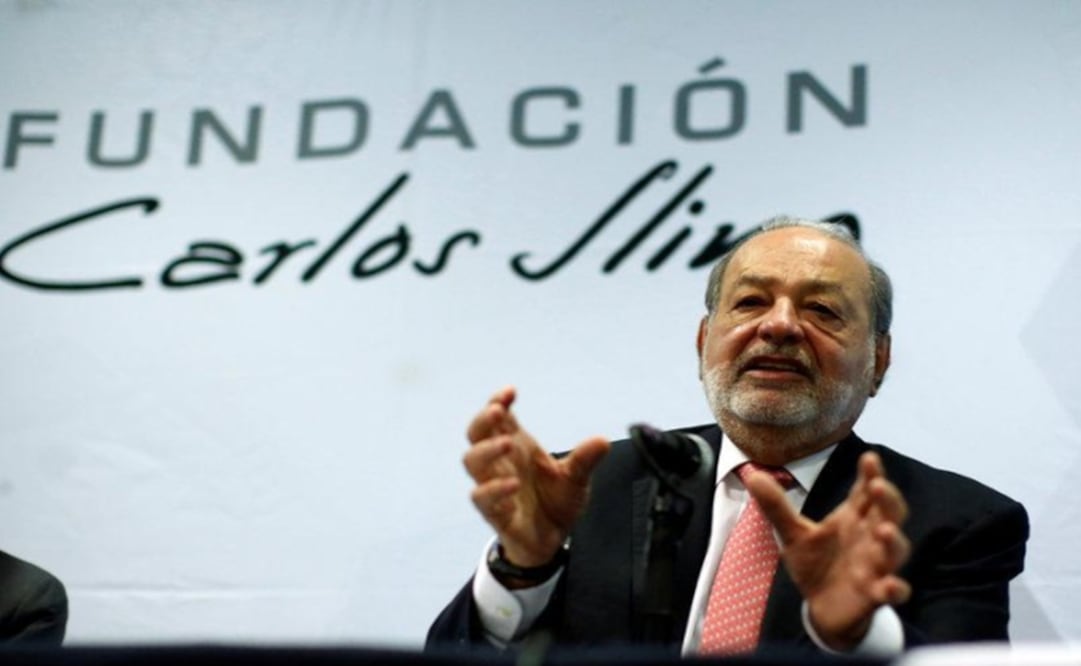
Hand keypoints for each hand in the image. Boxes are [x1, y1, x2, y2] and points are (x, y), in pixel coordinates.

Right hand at [462, 386, 609, 572]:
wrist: (552, 540)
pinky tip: (514, 485)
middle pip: (475, 433)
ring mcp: (493, 485)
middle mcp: (501, 462)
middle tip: (497, 411)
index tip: (510, 392)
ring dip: (487, 450)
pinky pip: (482, 498)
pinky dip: (494, 489)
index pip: (497, 417)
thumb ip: (584, 461)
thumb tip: (603, 441)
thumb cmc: (556, 502)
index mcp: (517, 446)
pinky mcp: (494, 512)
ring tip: (508, 443)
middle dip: (483, 420)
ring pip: (472, 461)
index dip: (497, 401)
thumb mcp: (575, 479)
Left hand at [746, 452, 910, 649]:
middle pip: (890, 513)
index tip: (869, 458)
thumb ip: (776, 506)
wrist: (821, 608)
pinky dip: (894, 588)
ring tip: (884, 530)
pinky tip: (888, 585)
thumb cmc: (815, 564)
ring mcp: (877, 566)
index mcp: (853, 518)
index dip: (871, 475)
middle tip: (879, 485)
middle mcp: (870, 537)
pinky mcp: (876, 594)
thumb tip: (752, 474)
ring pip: (896, 550)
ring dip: (894, 541)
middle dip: (888, 499)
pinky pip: (894, 592)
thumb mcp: (793, 533)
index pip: (866, 491)